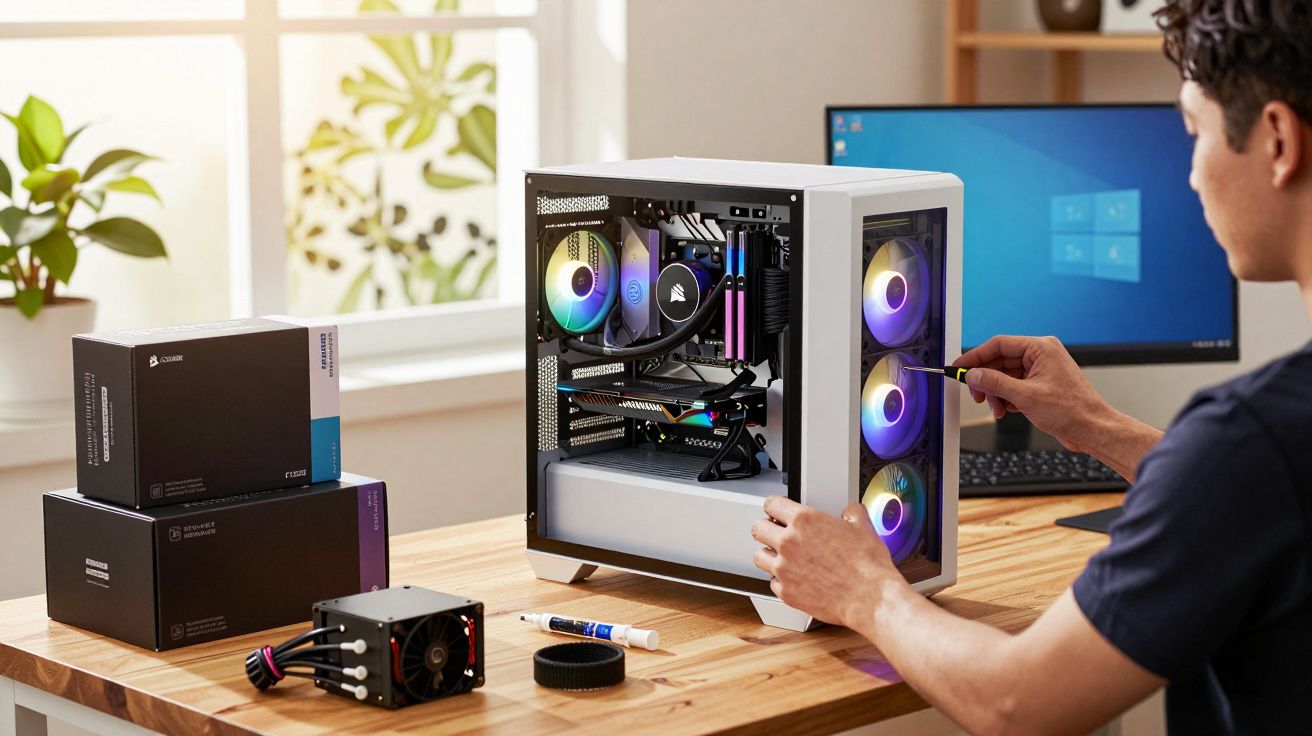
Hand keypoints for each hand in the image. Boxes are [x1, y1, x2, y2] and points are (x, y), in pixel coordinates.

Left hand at [750, 495, 906, 628]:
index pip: (771, 504)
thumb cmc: (867, 566)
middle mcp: (789, 543)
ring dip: (769, 555)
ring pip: (759, 557)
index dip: (775, 507)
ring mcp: (784, 569)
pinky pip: (772, 583)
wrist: (870, 597)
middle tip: (776, 533)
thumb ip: (851, 513)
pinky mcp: (786, 592)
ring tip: (781, 557)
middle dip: (766, 529)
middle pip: (758, 529)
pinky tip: (794, 579)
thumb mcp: (863, 527)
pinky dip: (781, 581)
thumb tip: (850, 513)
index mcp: (805, 521)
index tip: (777, 511)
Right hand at [954, 335, 1112, 453]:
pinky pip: (1014, 386)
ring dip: (996, 393)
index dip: (975, 356)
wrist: (1092, 429)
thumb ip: (995, 382)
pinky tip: (1007, 410)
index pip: (998, 345)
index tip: (958, 367)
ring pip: (1005, 376)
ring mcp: (1040, 371)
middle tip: (977, 394)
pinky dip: (1006, 398)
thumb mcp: (1025, 396)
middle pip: (999, 361)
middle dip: (986, 380)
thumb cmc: (1071, 410)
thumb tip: (973, 374)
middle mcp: (1040, 356)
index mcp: (1040, 348)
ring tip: (996, 408)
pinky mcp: (1040, 386)